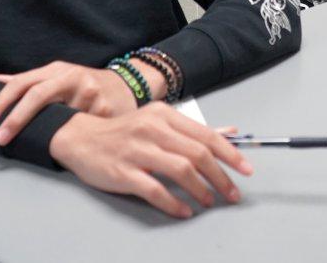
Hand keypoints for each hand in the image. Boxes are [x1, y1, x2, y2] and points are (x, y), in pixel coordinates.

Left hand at [0, 61, 137, 145]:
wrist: (128, 85)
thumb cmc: (84, 83)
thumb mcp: (57, 76)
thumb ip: (28, 81)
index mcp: (56, 70)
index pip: (22, 83)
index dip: (2, 102)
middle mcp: (71, 76)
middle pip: (36, 95)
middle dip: (15, 119)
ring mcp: (89, 91)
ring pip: (59, 118)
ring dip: (48, 134)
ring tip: (42, 146)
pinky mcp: (104, 108)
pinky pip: (81, 129)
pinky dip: (72, 139)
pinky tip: (71, 146)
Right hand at [49, 104, 252, 217]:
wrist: (80, 138)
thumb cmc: (124, 132)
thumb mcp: (159, 122)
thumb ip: (193, 130)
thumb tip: (230, 131)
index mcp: (164, 115)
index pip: (206, 135)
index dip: (230, 154)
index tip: (246, 169)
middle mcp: (152, 129)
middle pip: (197, 154)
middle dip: (221, 177)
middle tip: (231, 193)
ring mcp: (137, 150)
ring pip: (180, 170)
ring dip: (201, 190)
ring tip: (209, 201)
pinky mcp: (123, 171)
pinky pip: (155, 190)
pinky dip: (174, 203)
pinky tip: (184, 210)